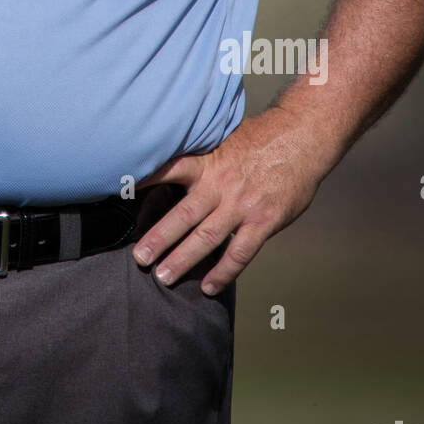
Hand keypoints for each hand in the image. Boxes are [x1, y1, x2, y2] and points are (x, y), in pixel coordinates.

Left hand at [131, 106, 326, 294]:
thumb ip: (204, 160)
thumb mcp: (226, 140)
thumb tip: (178, 170)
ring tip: (163, 277)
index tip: (121, 196)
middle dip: (158, 238)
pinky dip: (223, 272)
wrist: (303, 137)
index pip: (168, 171)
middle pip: (182, 215)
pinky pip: (239, 253)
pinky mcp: (263, 221)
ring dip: (183, 260)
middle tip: (139, 257)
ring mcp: (242, 205)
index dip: (144, 183)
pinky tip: (209, 286)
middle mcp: (221, 184)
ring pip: (206, 238)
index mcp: (208, 162)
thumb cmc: (264, 138)